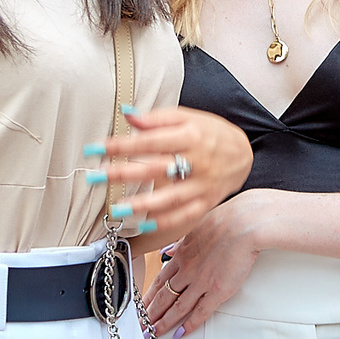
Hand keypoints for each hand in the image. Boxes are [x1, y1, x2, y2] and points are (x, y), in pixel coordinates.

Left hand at [87, 105, 251, 238]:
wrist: (243, 153)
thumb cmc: (211, 133)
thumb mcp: (187, 117)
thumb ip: (157, 118)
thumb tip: (128, 114)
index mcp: (190, 136)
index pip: (151, 141)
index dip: (123, 145)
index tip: (98, 149)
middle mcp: (197, 162)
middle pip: (156, 169)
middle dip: (124, 174)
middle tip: (96, 177)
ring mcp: (202, 185)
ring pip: (171, 197)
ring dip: (143, 204)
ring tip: (118, 208)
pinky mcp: (206, 202)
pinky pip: (185, 215)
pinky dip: (165, 221)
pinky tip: (144, 224)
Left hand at [142, 189, 277, 336]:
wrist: (244, 224)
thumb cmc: (225, 221)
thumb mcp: (195, 227)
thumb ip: (181, 242)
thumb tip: (168, 249)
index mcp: (182, 255)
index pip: (159, 280)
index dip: (148, 295)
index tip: (141, 304)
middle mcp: (187, 270)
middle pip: (163, 297)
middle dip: (150, 313)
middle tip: (141, 325)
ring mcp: (201, 282)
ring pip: (177, 307)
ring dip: (163, 322)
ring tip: (154, 333)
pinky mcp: (218, 290)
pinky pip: (200, 312)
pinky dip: (189, 324)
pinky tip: (181, 333)